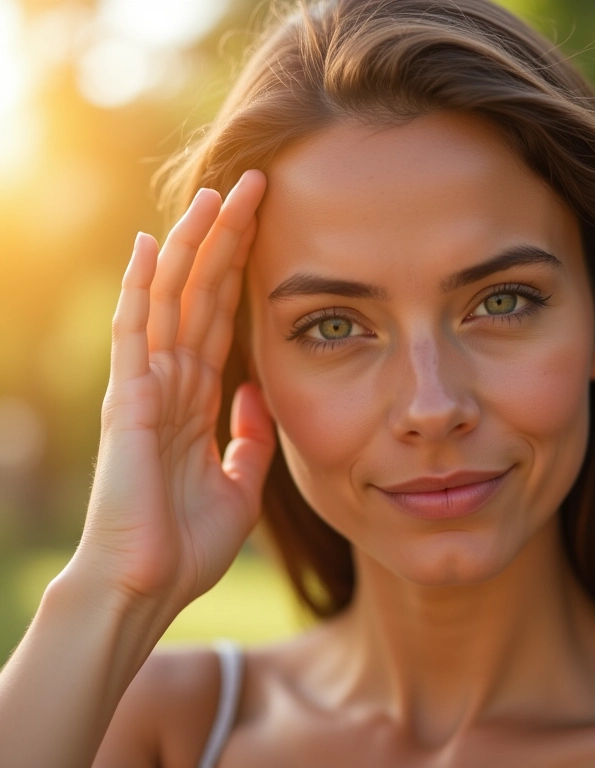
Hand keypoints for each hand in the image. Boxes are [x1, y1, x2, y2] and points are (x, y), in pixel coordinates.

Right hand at [72, 169, 274, 611]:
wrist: (146, 590)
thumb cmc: (185, 545)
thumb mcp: (241, 483)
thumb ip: (249, 436)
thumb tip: (258, 393)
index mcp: (199, 400)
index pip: (224, 318)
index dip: (245, 271)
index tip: (271, 227)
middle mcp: (172, 382)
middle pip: (203, 294)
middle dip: (228, 240)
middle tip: (254, 186)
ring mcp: (147, 387)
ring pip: (172, 299)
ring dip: (193, 246)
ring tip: (215, 194)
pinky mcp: (128, 402)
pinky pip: (135, 333)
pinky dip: (142, 287)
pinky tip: (152, 243)